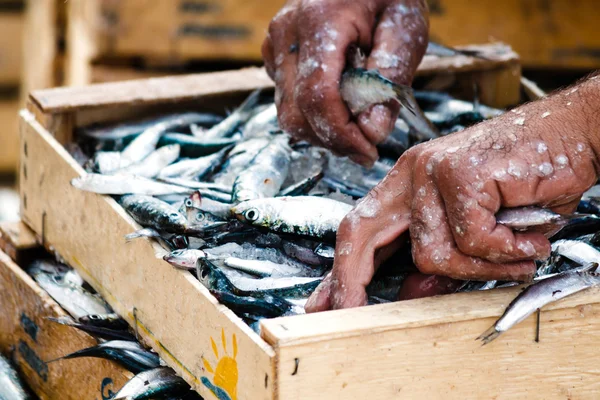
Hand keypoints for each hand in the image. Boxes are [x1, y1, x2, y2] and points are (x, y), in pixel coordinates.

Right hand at [262, 0, 428, 165]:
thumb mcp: (406, 30)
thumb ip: (390, 79)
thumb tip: (372, 133)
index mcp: (319, 20)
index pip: (317, 95)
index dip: (341, 134)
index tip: (368, 152)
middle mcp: (286, 33)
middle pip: (296, 112)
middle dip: (332, 139)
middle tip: (367, 145)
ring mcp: (274, 44)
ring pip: (287, 113)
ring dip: (322, 130)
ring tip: (357, 124)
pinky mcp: (274, 55)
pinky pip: (287, 101)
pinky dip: (313, 115)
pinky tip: (340, 103)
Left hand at [306, 77, 599, 311]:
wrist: (577, 135)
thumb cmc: (530, 184)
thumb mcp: (477, 230)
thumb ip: (440, 258)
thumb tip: (408, 294)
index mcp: (409, 183)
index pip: (360, 228)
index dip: (343, 270)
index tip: (328, 303)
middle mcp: (412, 172)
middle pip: (360, 230)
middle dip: (352, 278)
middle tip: (349, 313)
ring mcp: (433, 169)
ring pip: (432, 252)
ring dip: (481, 265)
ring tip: (517, 248)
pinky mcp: (460, 171)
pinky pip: (473, 239)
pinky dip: (508, 248)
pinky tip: (528, 233)